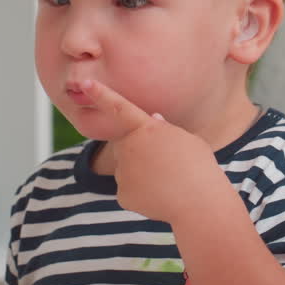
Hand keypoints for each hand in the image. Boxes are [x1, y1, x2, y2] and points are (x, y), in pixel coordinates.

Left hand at [80, 79, 231, 225]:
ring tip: (168, 180)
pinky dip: (143, 194)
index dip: (101, 94)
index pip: (119, 107)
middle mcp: (129, 147)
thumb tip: (154, 120)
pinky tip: (161, 196)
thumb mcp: (187, 139)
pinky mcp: (122, 194)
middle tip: (166, 163)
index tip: (86, 83)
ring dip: (143, 173)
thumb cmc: (199, 166)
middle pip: (126, 146)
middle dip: (139, 151)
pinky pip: (129, 190)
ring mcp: (123, 172)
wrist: (199, 202)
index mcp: (146, 129)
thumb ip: (166, 129)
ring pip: (127, 170)